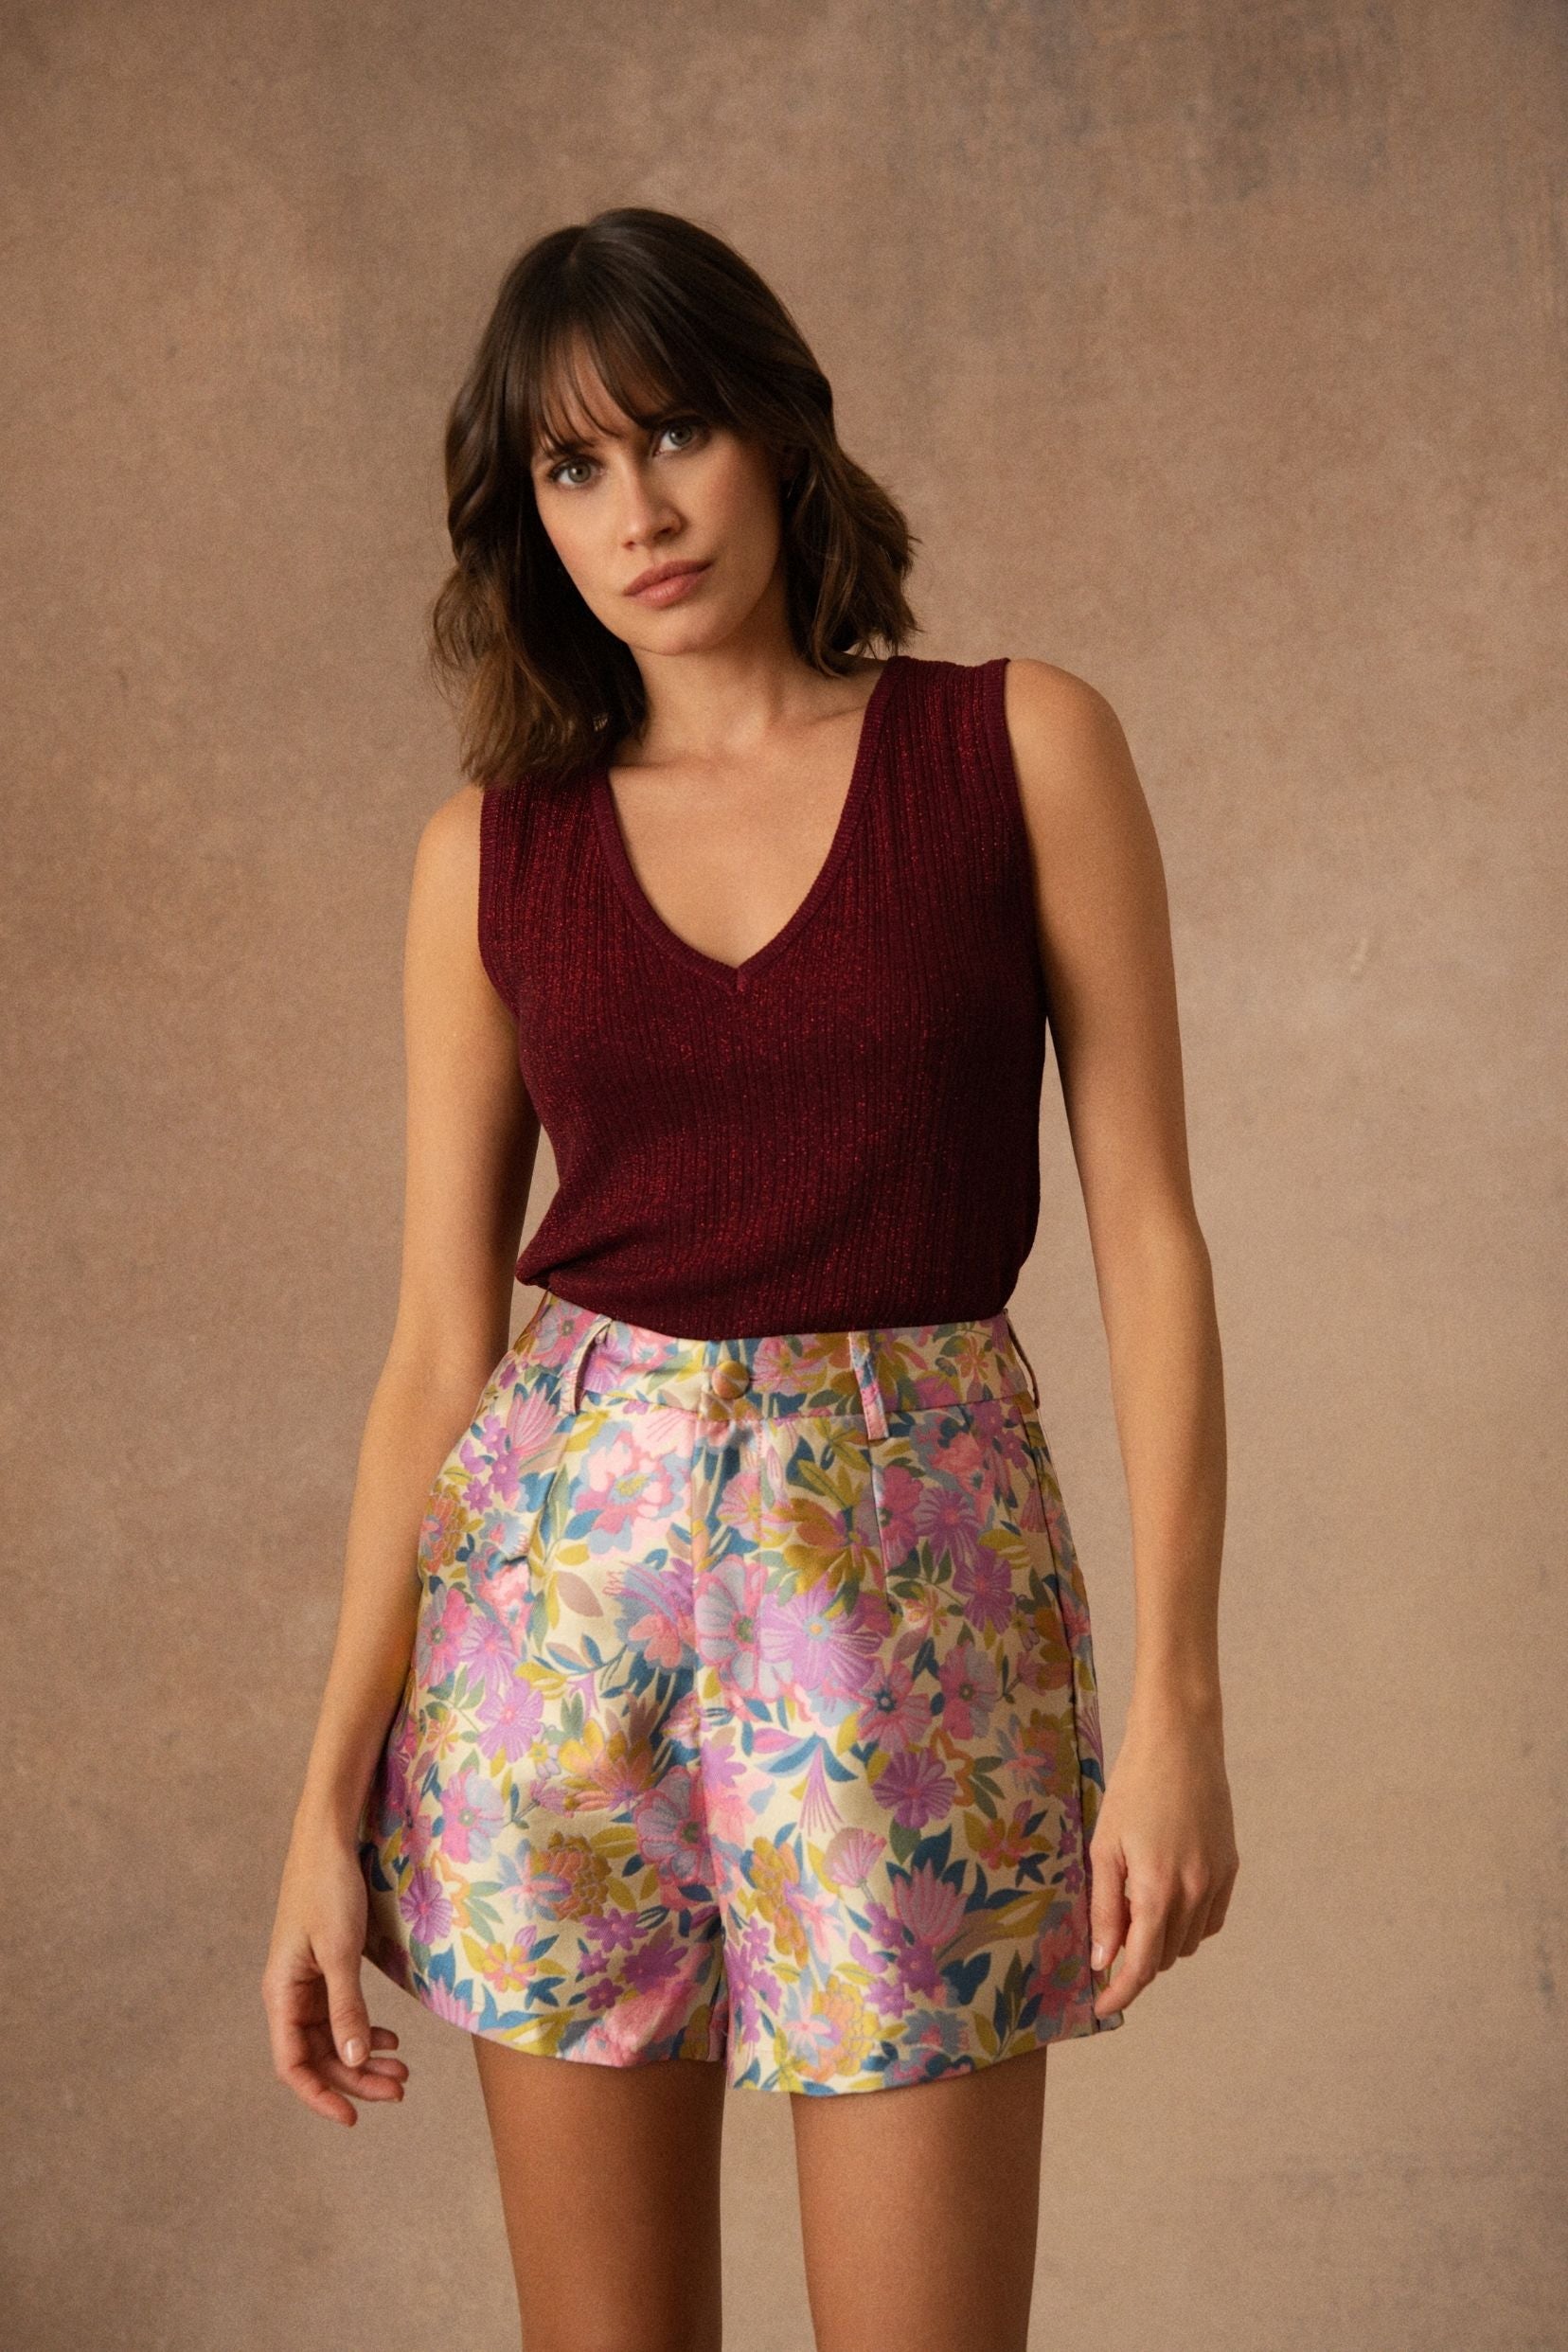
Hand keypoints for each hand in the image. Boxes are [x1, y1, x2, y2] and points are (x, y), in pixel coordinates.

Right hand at [262, 1826, 409, 2124]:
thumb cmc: (328, 1890)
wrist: (328, 1840)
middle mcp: (289, 1995)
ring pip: (333, 2037)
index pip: (292, 2064)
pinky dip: (364, 2029)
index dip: (320, 2095)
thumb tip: (354, 2060)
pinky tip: (389, 2038)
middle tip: (400, 2089)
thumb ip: (346, 2006)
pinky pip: (340, 2013)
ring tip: (402, 2071)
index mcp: (281, 1994)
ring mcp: (307, 1982)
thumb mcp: (340, 1951)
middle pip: (318, 2056)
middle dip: (356, 2078)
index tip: (352, 2117)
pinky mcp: (325, 1968)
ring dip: (363, 2057)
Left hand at [1087, 1698, 1238, 2020]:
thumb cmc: (1132, 1789)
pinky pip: (1211, 1919)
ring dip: (1162, 1939)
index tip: (1101, 2008)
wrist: (1180, 1742)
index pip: (1142, 1965)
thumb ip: (1104, 1908)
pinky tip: (1167, 1898)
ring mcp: (1217, 1880)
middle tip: (1109, 1929)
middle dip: (1135, 1956)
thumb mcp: (1105, 1847)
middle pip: (1164, 1955)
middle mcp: (1195, 1892)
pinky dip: (1188, 1923)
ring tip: (1135, 1900)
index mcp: (1158, 1889)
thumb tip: (1103, 1961)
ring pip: (1189, 1941)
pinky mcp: (1230, 1867)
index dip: (1120, 1992)